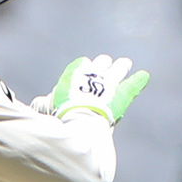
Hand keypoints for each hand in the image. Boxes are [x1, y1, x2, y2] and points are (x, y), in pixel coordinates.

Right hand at [31, 54, 148, 124]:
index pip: (80, 67)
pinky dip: (138, 80)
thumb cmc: (61, 115)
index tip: (85, 67)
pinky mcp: (122, 94)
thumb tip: (37, 103)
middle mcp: (92, 74)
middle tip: (106, 62)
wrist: (80, 119)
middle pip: (99, 65)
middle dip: (102, 64)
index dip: (83, 69)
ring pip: (117, 70)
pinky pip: (133, 84)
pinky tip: (144, 76)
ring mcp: (109, 83)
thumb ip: (43, 104)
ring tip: (125, 63)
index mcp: (74, 75)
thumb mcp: (47, 108)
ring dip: (121, 66)